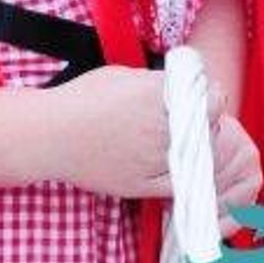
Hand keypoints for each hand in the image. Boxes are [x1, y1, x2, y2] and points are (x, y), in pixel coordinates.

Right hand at [52, 67, 261, 228]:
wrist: (50, 136)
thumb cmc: (82, 100)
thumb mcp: (123, 76)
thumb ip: (158, 83)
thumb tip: (186, 86)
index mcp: (155, 96)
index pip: (213, 101)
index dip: (213, 99)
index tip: (206, 97)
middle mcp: (157, 128)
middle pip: (210, 130)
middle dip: (208, 124)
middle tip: (197, 120)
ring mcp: (151, 160)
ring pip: (199, 159)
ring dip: (199, 149)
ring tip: (183, 140)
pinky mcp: (142, 185)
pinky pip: (181, 183)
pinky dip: (187, 174)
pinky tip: (178, 163)